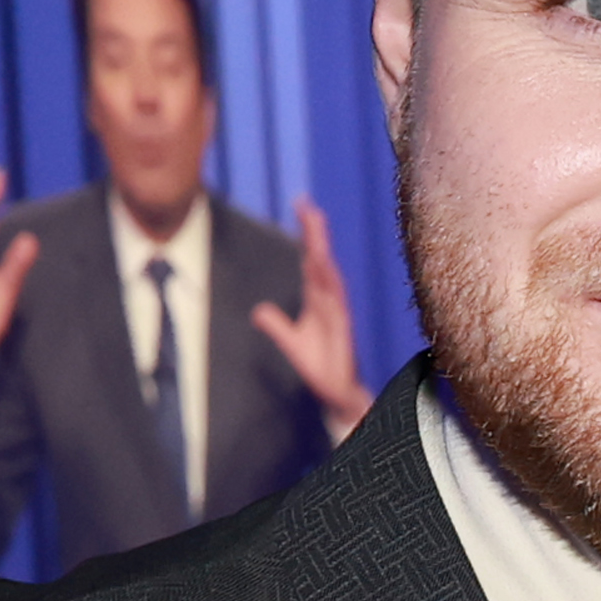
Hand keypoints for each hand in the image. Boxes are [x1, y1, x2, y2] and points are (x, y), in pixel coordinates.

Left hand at [250, 195, 371, 432]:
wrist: (339, 394)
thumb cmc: (322, 367)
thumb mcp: (292, 343)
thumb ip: (276, 326)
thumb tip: (258, 310)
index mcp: (318, 301)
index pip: (311, 262)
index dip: (307, 236)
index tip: (301, 209)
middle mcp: (329, 302)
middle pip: (321, 261)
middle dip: (314, 234)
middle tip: (306, 206)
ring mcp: (337, 314)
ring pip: (329, 276)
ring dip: (322, 252)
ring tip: (314, 228)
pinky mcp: (342, 329)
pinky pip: (336, 301)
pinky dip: (330, 283)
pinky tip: (324, 266)